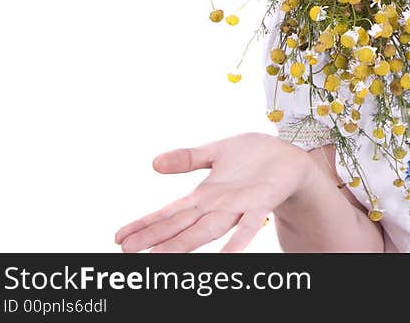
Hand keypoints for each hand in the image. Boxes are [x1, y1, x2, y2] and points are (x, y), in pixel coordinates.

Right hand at [114, 132, 307, 252]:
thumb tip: (154, 163)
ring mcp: (238, 207)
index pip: (169, 212)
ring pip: (207, 229)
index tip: (118, 238)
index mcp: (205, 195)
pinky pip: (248, 225)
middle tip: (126, 254)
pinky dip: (237, 242)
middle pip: (181, 225)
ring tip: (160, 259)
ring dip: (185, 244)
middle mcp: (218, 206)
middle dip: (154, 238)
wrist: (292, 157)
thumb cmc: (255, 156)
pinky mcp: (261, 202)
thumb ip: (188, 158)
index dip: (145, 224)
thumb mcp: (217, 151)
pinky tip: (227, 259)